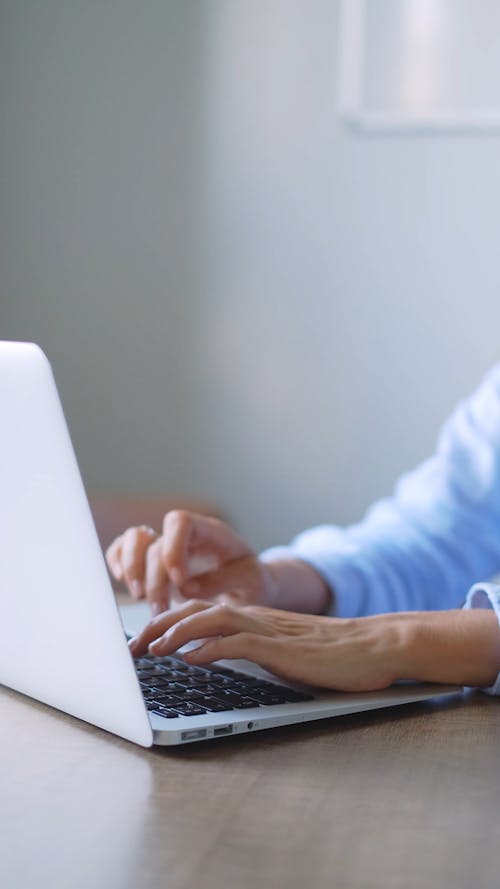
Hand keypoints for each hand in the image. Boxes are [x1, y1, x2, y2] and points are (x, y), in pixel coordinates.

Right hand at [106, 510, 328, 614]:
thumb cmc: (254, 579)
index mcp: (211, 532)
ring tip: (141, 598)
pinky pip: (125, 551)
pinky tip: (126, 585)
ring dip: (132, 570)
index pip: (180, 522)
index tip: (180, 582)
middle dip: (152, 576)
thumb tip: (186, 589)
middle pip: (153, 539)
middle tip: (159, 607)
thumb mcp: (251, 580)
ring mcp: (168, 546)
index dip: (173, 549)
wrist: (253, 585)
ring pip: (133, 540)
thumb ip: (222, 581)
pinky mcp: (155, 561)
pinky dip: (119, 564)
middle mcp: (185, 535)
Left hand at [128, 602, 499, 691]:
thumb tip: (207, 657)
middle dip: (157, 625)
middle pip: (194, 609)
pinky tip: (191, 659)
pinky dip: (211, 649)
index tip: (140, 639)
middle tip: (131, 646)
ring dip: (175, 633)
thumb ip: (248, 647)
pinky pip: (239, 643)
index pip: (198, 610)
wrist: (374, 646)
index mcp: (252, 617)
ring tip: (150, 649)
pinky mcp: (282, 648)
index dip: (165, 621)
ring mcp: (268, 630)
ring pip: (210, 620)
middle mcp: (255, 617)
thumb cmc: (330, 653)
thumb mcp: (281, 648)